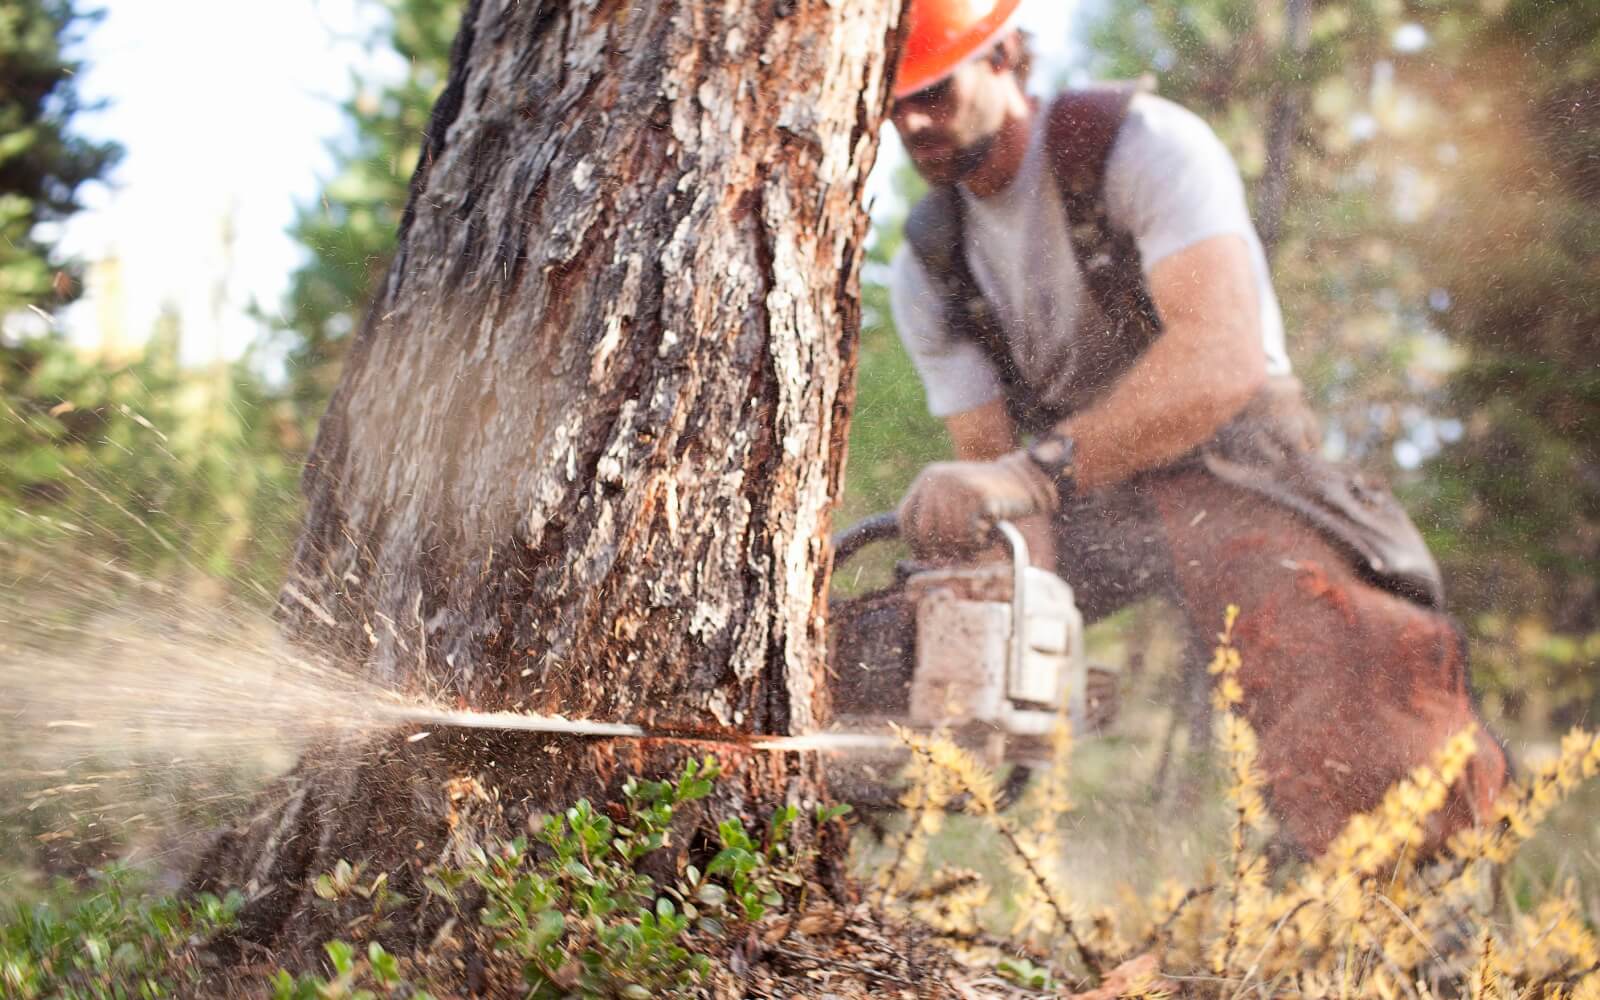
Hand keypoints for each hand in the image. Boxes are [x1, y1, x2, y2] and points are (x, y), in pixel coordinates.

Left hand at [897, 451, 1057, 557]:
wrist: (1024, 480)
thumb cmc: (988, 497)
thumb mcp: (953, 497)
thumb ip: (934, 516)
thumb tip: (918, 554)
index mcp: (928, 479)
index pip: (906, 518)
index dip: (914, 543)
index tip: (927, 557)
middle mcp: (938, 480)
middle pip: (925, 531)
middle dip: (941, 550)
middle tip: (960, 553)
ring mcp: (957, 487)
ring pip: (948, 536)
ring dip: (965, 547)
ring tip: (979, 539)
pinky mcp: (977, 497)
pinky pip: (969, 535)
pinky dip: (979, 543)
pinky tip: (988, 535)